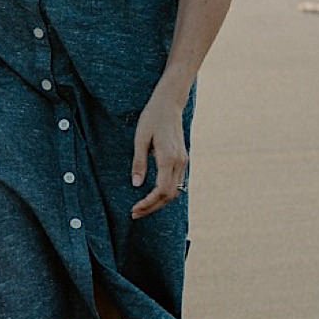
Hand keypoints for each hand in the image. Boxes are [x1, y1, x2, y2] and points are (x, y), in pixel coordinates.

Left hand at [129, 88, 189, 218]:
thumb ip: (139, 162)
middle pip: (169, 195)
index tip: (135, 209)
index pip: (161, 190)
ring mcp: (183, 162)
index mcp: (169, 158)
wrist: (169, 104)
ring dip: (159, 202)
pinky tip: (152, 196)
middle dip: (152, 207)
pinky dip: (165, 193)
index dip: (149, 203)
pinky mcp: (183, 160)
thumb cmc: (152, 119)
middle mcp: (179, 162)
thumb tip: (136, 184)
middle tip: (134, 213)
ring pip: (175, 191)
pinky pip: (176, 183)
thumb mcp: (140, 139)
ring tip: (141, 207)